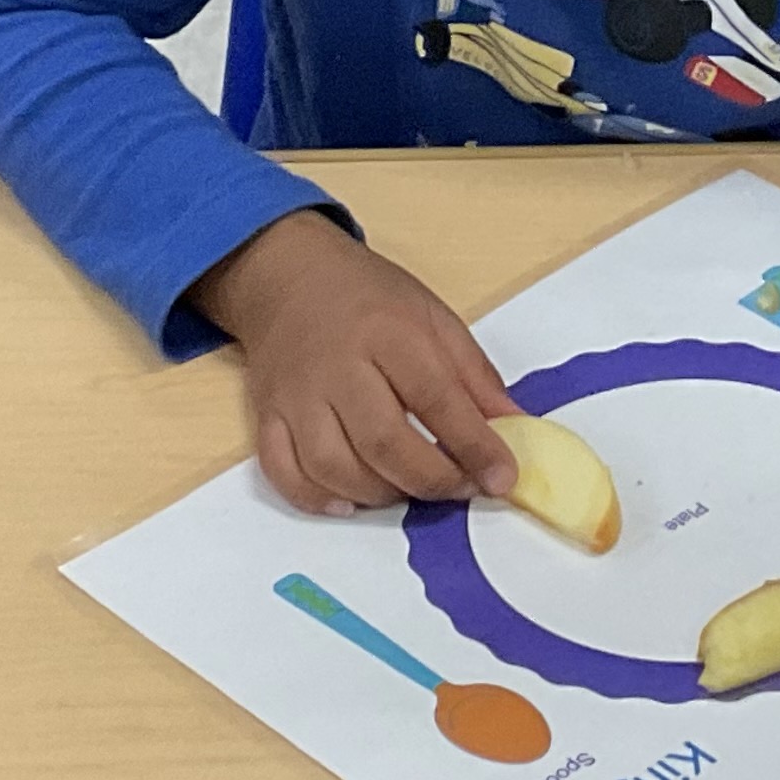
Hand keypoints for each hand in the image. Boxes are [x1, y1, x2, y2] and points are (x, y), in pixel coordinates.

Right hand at [189, 210, 521, 516]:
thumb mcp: (432, 316)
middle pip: (384, 442)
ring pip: (333, 467)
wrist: (288, 275)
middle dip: (432, 480)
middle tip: (462, 489)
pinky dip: (316, 499)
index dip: (474, 446)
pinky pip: (283, 473)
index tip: (502, 479)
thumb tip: (513, 427)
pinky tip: (350, 503)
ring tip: (411, 490)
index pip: (436, 399)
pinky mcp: (266, 415)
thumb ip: (473, 374)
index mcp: (388, 332)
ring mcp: (296, 395)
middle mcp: (338, 366)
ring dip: (380, 495)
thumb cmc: (369, 297)